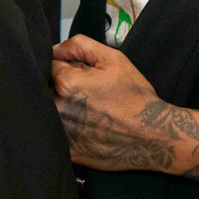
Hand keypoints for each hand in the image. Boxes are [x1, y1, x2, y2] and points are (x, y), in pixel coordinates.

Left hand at [51, 35, 198, 184]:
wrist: (152, 136)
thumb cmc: (135, 97)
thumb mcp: (113, 59)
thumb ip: (80, 46)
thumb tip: (55, 49)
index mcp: (67, 83)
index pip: (49, 65)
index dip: (65, 65)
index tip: (81, 73)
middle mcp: (58, 108)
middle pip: (46, 89)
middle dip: (60, 86)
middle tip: (87, 93)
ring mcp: (62, 133)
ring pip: (49, 111)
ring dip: (61, 107)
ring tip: (87, 110)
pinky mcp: (67, 152)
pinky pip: (56, 134)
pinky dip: (66, 128)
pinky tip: (87, 127)